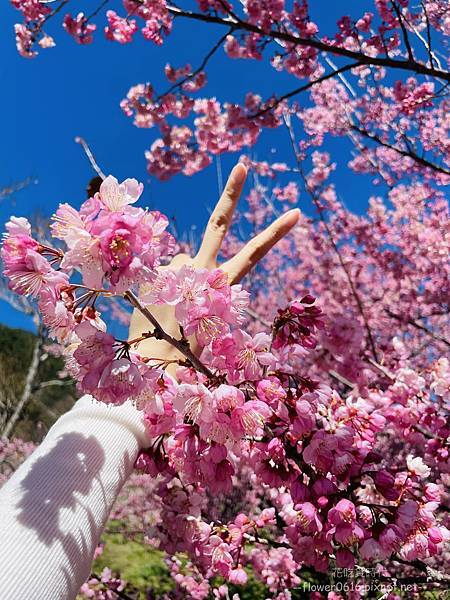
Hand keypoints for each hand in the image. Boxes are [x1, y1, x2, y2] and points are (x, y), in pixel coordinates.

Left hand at [128, 163, 299, 365]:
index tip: (294, 213)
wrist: (152, 359)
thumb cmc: (184, 347)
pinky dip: (162, 286)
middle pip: (218, 224)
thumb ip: (201, 283)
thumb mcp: (205, 317)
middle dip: (232, 194)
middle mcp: (201, 270)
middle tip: (243, 165)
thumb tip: (187, 262)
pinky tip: (157, 307)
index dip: (275, 233)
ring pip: (184, 262)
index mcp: (221, 284)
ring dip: (181, 278)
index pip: (253, 254)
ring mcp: (176, 268)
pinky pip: (163, 272)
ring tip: (173, 308)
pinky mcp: (155, 270)